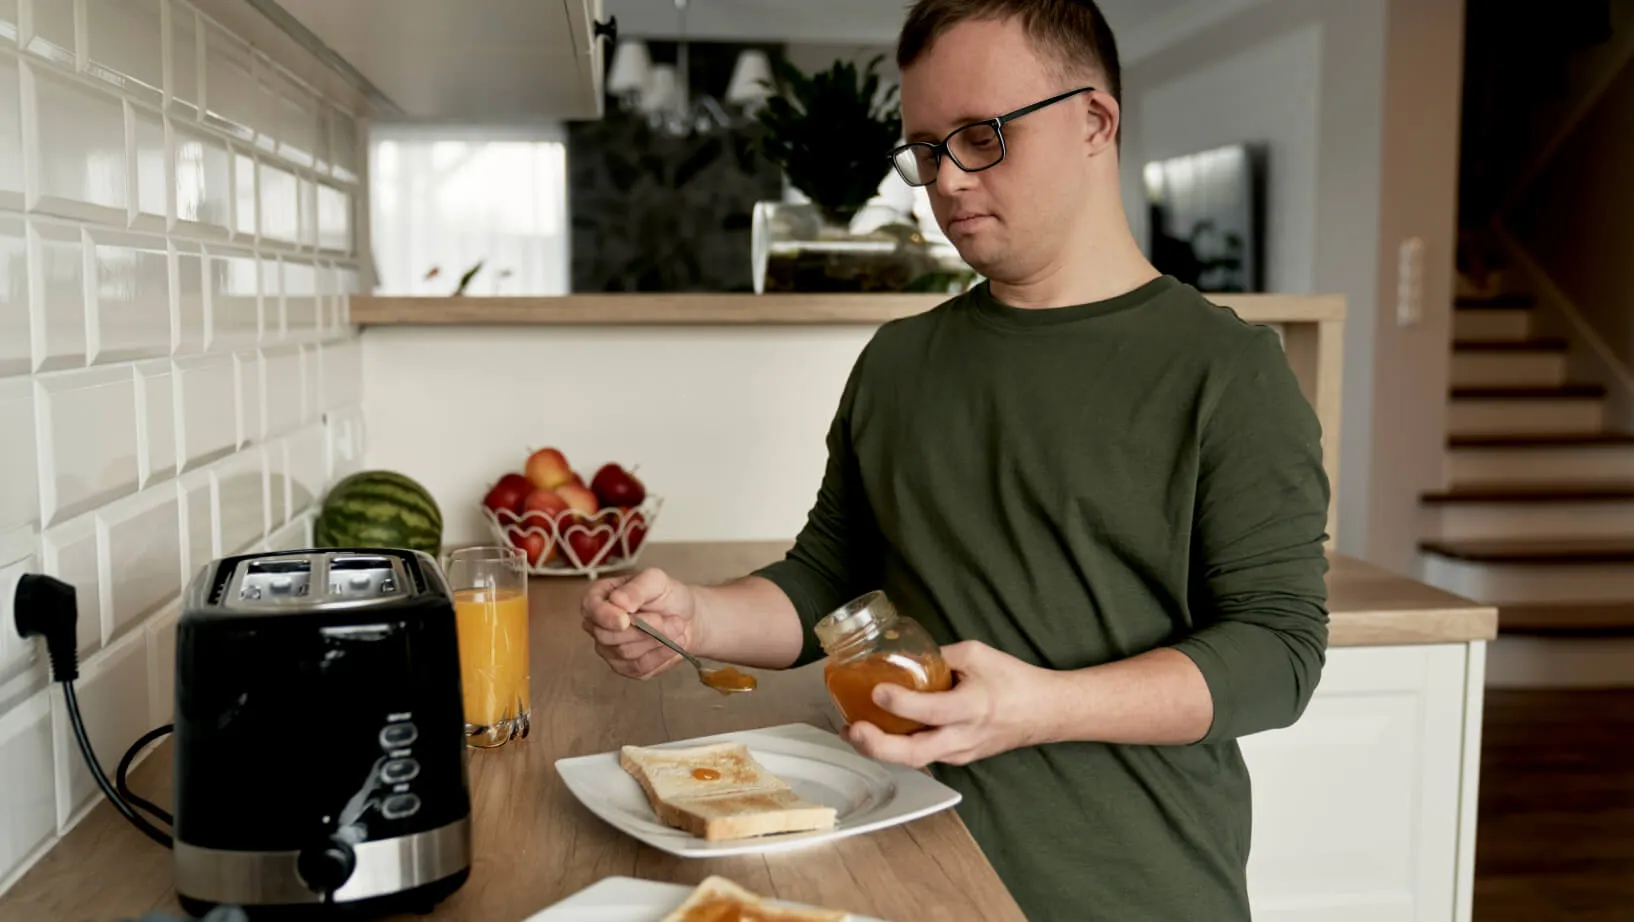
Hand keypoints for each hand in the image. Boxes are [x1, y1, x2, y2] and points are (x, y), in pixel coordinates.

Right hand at [581, 568, 699, 679]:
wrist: (685, 617)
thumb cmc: (666, 595)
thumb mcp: (656, 581)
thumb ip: (636, 588)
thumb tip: (618, 601)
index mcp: (600, 597)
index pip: (590, 608)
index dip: (605, 616)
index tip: (624, 620)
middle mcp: (598, 625)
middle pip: (606, 635)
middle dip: (642, 629)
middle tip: (668, 619)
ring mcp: (609, 649)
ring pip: (625, 652)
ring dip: (656, 640)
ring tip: (675, 627)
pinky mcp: (625, 667)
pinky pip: (638, 668)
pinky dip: (660, 655)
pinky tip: (672, 643)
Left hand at [844, 641, 1058, 767]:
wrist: (1045, 712)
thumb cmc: (1014, 680)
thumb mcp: (978, 654)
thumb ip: (940, 655)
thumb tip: (904, 654)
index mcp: (973, 707)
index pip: (932, 711)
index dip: (900, 703)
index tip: (877, 689)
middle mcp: (964, 736)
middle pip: (914, 755)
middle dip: (877, 746)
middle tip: (852, 728)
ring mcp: (960, 753)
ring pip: (914, 760)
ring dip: (880, 749)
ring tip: (853, 730)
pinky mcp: (958, 758)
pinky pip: (922, 756)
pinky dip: (897, 747)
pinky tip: (879, 731)